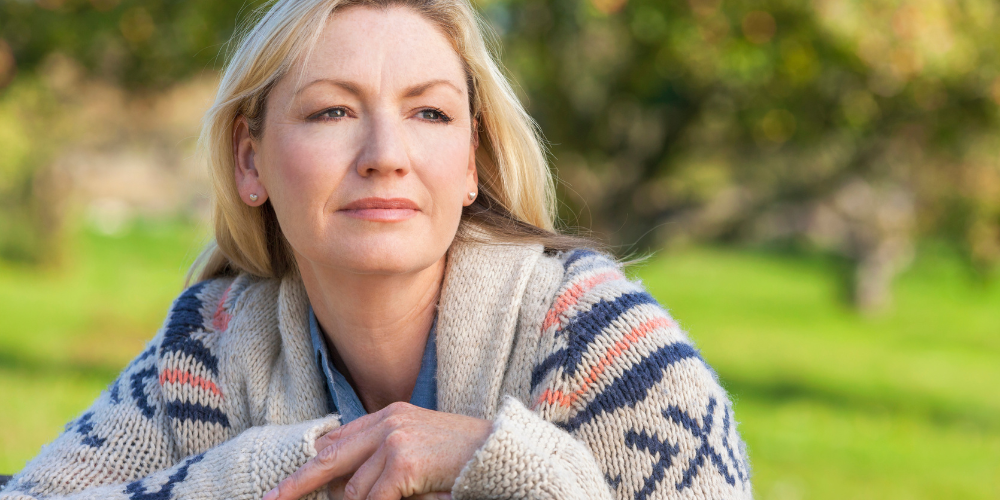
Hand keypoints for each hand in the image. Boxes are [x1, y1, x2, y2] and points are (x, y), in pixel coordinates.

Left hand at [263, 402, 492, 499]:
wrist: (499, 453)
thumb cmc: (463, 456)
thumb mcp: (421, 446)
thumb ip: (386, 454)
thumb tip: (347, 482)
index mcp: (389, 415)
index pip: (337, 439)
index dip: (310, 463)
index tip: (286, 484)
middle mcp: (388, 423)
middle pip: (329, 457)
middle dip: (298, 483)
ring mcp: (395, 441)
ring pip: (355, 490)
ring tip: (396, 495)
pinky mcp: (403, 463)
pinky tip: (407, 499)